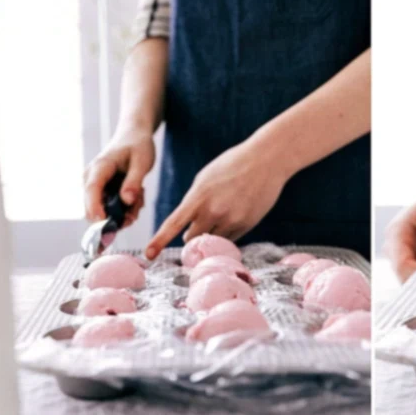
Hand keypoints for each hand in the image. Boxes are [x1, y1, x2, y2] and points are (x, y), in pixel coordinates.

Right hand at [83, 127, 154, 227]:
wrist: (134, 136)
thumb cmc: (138, 145)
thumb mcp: (142, 162)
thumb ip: (134, 182)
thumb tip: (126, 201)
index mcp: (100, 167)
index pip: (92, 190)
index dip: (96, 208)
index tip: (105, 223)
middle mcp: (92, 178)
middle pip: (94, 206)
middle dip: (116, 216)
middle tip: (136, 211)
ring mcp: (96, 186)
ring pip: (105, 211)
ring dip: (124, 212)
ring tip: (140, 197)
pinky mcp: (102, 191)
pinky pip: (111, 208)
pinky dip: (126, 207)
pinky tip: (138, 196)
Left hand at [145, 142, 287, 258]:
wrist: (266, 160)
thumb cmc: (232, 165)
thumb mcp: (206, 178)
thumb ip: (194, 201)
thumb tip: (187, 227)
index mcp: (199, 196)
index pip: (174, 223)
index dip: (159, 240)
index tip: (149, 254)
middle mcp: (213, 211)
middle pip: (191, 238)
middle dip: (191, 236)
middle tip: (198, 226)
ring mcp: (231, 219)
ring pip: (212, 241)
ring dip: (211, 234)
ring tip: (222, 214)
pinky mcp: (246, 225)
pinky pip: (230, 239)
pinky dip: (228, 232)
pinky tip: (236, 213)